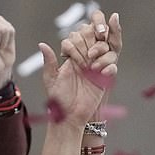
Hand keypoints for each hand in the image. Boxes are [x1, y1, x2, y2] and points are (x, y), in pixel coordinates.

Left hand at [39, 11, 120, 125]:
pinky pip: (112, 67)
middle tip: (85, 59)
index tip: (72, 58)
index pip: (77, 37)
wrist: (71, 117)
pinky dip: (108, 67)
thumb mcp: (51, 79)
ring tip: (92, 67)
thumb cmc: (59, 101)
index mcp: (71, 58)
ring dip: (100, 53)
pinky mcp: (105, 80)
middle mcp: (84, 61)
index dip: (76, 43)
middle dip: (89, 44)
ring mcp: (96, 69)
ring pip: (105, 49)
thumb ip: (49, 62)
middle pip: (92, 39)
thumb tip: (42, 44)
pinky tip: (100, 73)